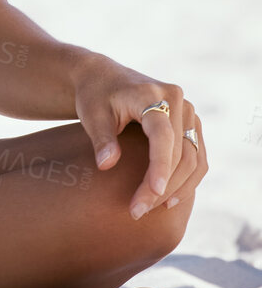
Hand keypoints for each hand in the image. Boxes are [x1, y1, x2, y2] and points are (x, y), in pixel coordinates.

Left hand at [72, 55, 206, 219]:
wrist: (103, 77)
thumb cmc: (94, 96)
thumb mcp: (91, 114)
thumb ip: (101, 138)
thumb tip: (106, 165)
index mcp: (150, 94)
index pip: (162, 136)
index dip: (160, 165)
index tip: (152, 191)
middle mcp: (176, 100)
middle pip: (180, 152)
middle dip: (162, 186)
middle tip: (137, 211)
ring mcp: (188, 111)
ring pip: (193, 158)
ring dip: (177, 188)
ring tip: (151, 208)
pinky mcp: (190, 123)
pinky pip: (197, 156)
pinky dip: (187, 179)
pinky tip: (169, 198)